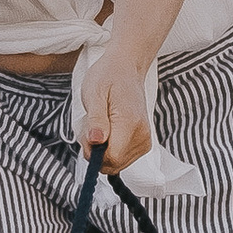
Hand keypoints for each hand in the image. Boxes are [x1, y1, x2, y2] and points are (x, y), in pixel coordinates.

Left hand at [75, 46, 154, 174]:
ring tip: (100, 125)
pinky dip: (109, 149)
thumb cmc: (108, 78)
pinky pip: (121, 159)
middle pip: (114, 163)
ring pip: (116, 163)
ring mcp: (145, 141)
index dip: (94, 152)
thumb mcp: (94, 94)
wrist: (125, 69)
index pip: (112, 158)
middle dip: (96, 152)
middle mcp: (142, 135)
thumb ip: (95, 120)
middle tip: (91, 127)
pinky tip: (107, 131)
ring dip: (102, 150)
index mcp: (130, 123)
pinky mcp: (143, 144)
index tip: (87, 134)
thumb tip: (96, 141)